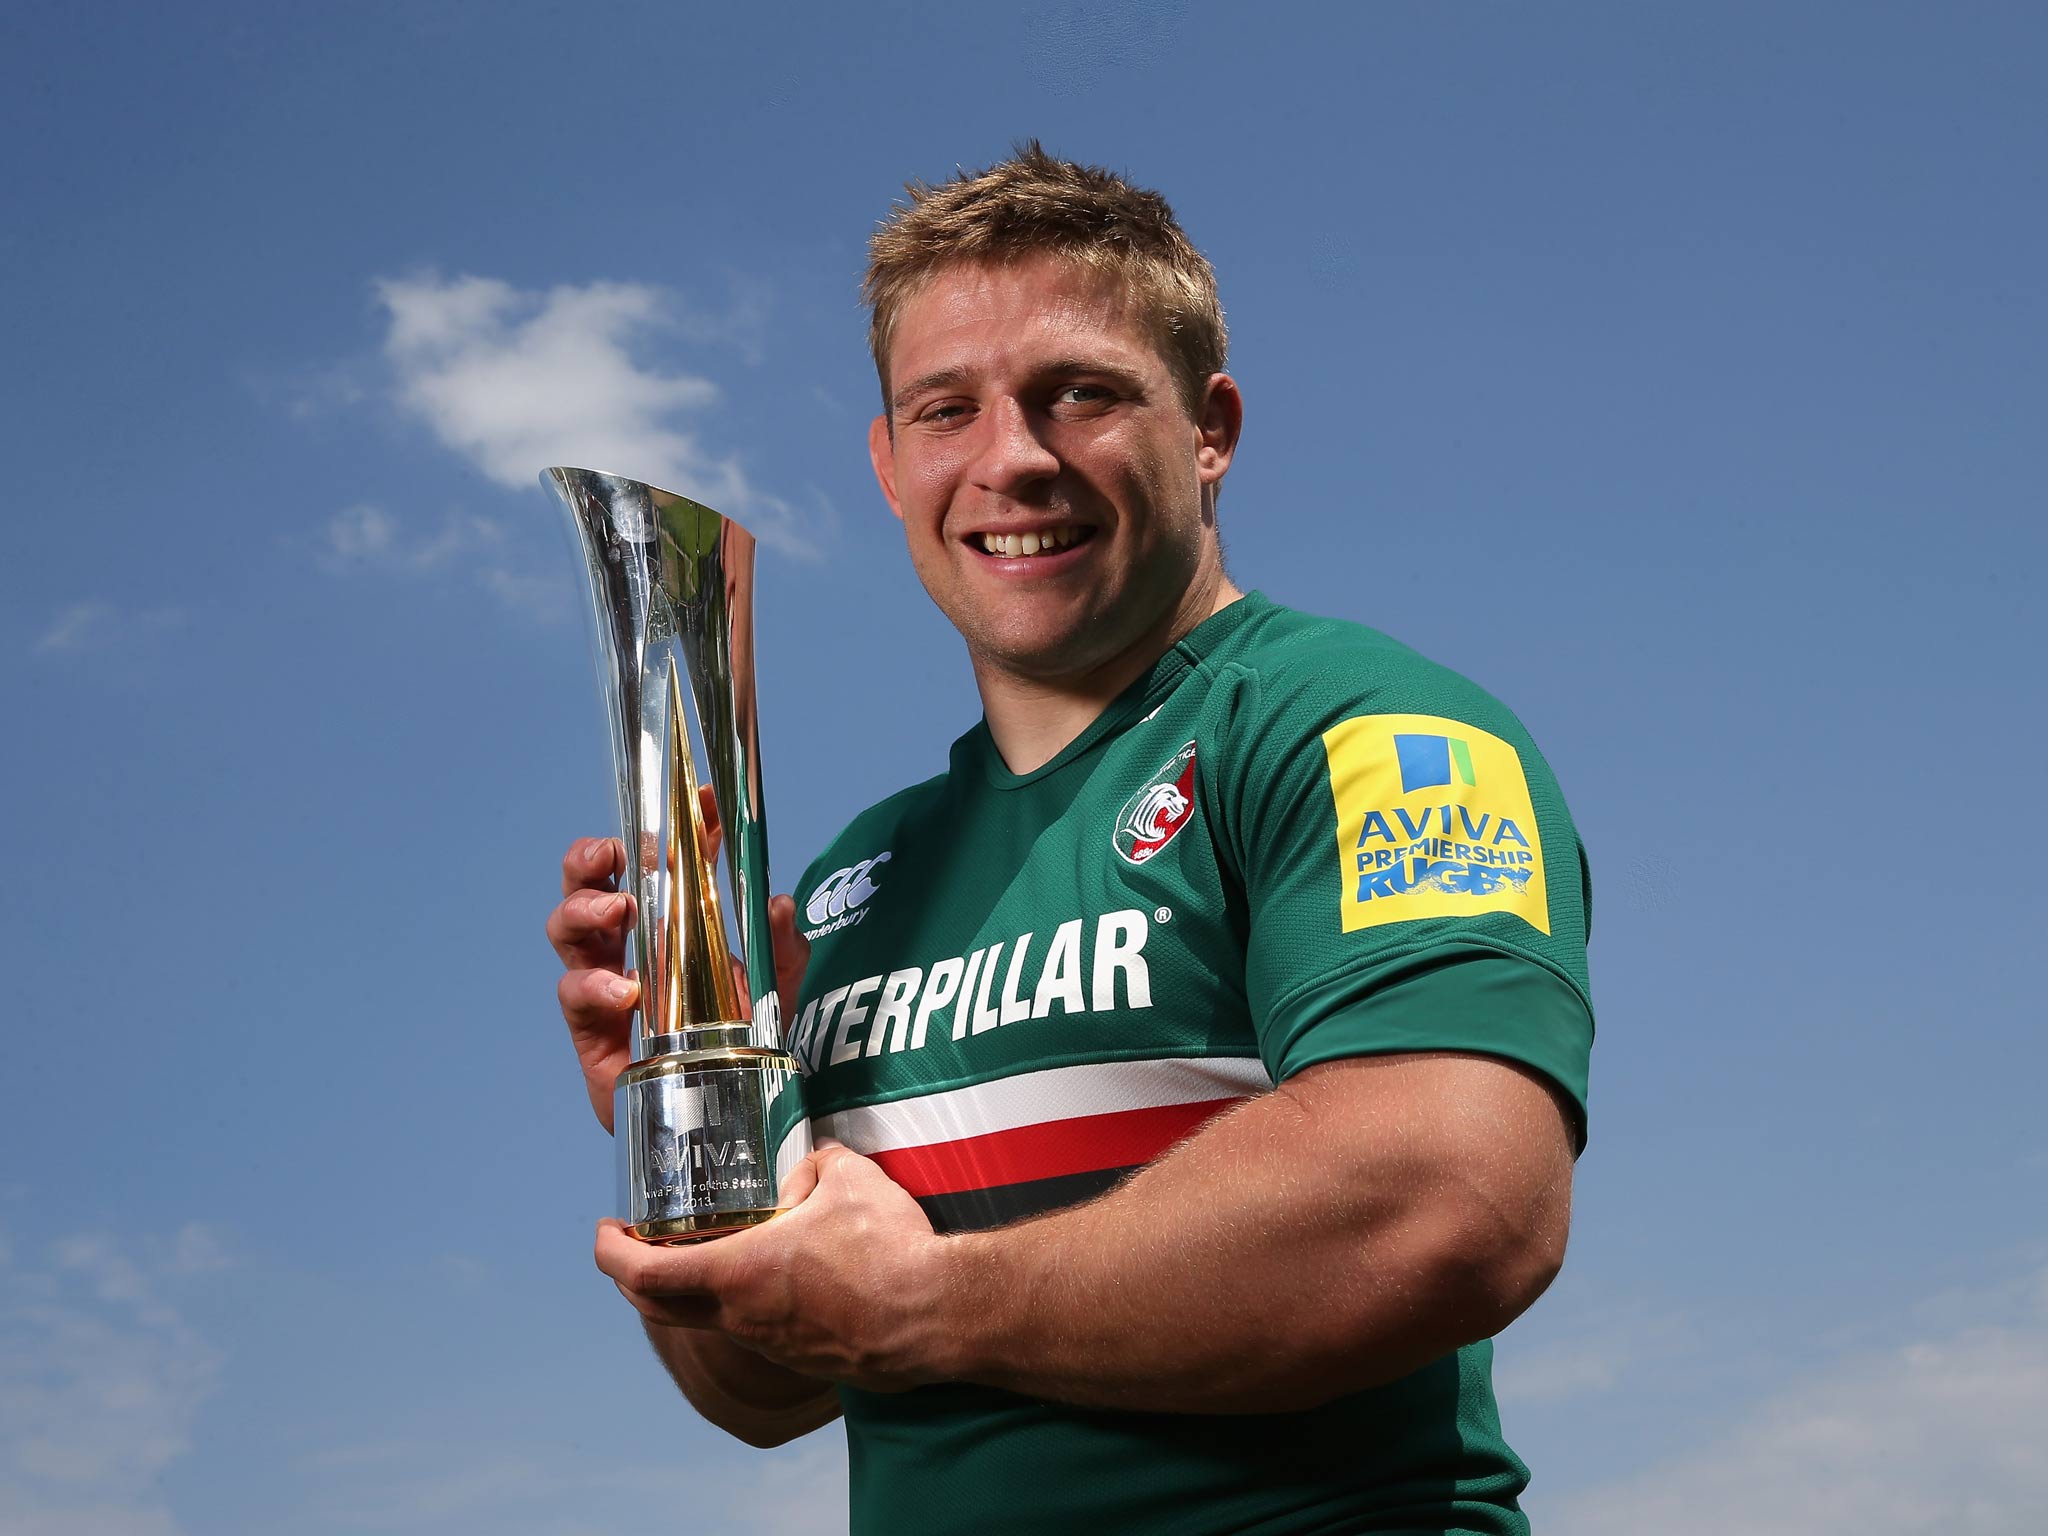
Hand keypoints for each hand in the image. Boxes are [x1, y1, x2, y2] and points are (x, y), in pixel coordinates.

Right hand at [545, 810, 812, 1131]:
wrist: (723, 1115)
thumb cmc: (739, 1040)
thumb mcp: (778, 989)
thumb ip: (783, 948)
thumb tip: (781, 904)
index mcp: (669, 924)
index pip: (662, 864)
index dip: (675, 827)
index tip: (700, 799)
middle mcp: (629, 948)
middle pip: (588, 887)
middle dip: (588, 860)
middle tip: (612, 852)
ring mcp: (606, 987)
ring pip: (568, 932)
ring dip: (583, 909)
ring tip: (617, 909)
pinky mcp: (593, 1034)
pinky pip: (574, 998)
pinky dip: (593, 987)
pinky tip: (627, 991)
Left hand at [593, 1145, 956, 1393]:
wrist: (937, 1315)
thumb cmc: (888, 1249)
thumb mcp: (850, 1177)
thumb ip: (819, 1162)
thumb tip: (812, 1160)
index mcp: (738, 1275)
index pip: (645, 1275)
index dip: (610, 1255)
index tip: (604, 1234)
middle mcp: (744, 1319)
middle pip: (662, 1309)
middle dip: (636, 1279)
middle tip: (635, 1249)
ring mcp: (775, 1346)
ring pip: (715, 1320)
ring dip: (699, 1290)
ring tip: (714, 1251)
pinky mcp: (808, 1359)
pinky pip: (762, 1331)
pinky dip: (748, 1304)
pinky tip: (780, 1276)